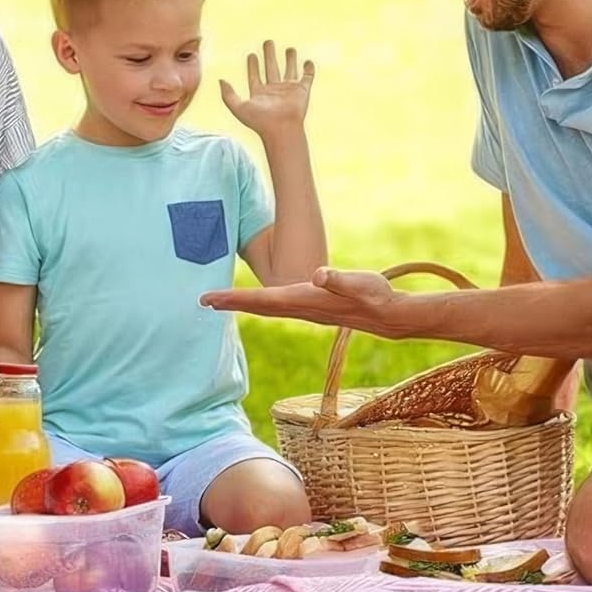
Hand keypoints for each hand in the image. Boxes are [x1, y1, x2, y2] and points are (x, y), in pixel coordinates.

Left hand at [201, 266, 411, 338]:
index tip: (209, 299)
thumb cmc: (375, 297)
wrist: (390, 317)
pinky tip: (255, 301)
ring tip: (220, 301)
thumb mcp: (360, 284)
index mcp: (304, 300)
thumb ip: (339, 279)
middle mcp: (300, 308)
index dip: (235, 299)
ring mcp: (305, 310)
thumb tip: (320, 274)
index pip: (262, 299)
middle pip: (258, 306)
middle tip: (202, 300)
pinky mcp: (312, 308)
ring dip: (242, 304)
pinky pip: (278, 306)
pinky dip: (260, 303)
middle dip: (230, 303)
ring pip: (267, 307)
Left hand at [220, 41, 314, 138]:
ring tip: (290, 49)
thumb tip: (220, 80)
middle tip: (268, 42)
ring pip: (289, 70)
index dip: (252, 65)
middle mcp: (274, 90)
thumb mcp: (238, 108)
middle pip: (271, 68)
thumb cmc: (260, 121)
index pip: (255, 76)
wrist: (281, 129)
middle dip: (269, 55)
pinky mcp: (302, 91)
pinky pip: (307, 77)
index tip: (251, 55)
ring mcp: (289, 90)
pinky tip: (308, 62)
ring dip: (290, 59)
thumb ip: (228, 95)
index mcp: (259, 93)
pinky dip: (309, 69)